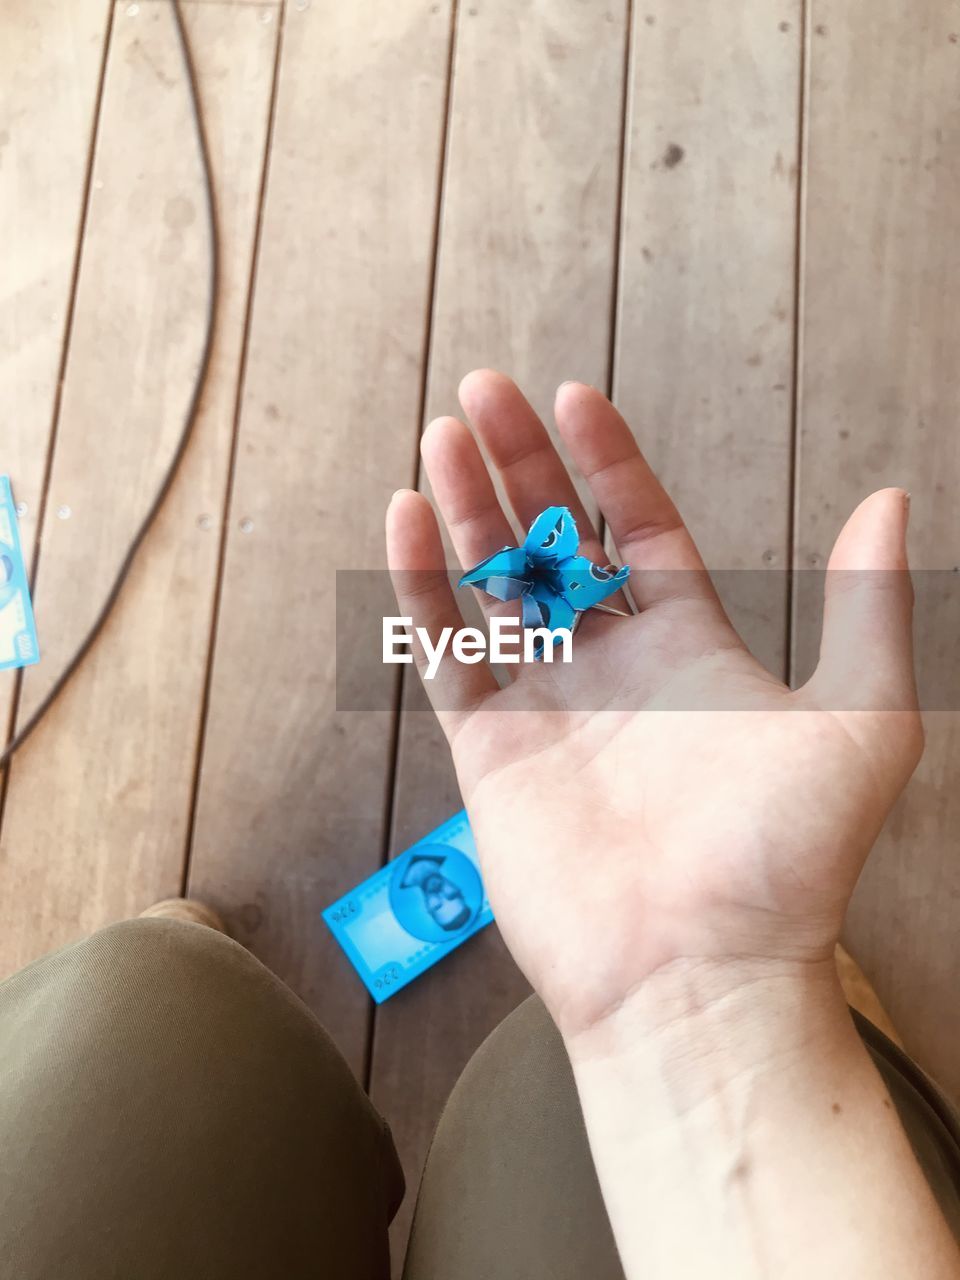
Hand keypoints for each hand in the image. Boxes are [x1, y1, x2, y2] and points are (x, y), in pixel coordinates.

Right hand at [386, 371, 920, 1040]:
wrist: (698, 972)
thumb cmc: (786, 855)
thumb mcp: (861, 718)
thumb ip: (869, 606)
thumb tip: (890, 497)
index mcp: (690, 646)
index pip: (639, 526)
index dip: (608, 461)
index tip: (575, 396)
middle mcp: (614, 667)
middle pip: (555, 540)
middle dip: (521, 463)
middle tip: (484, 390)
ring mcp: (547, 705)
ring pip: (492, 584)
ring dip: (466, 508)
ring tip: (442, 434)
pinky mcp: (490, 749)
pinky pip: (446, 652)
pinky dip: (422, 587)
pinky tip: (407, 516)